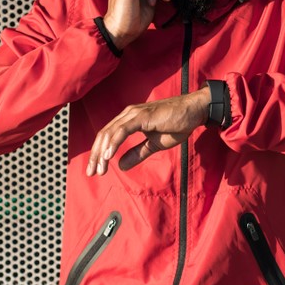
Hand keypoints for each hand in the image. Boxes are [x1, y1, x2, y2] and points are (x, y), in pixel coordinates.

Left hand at [87, 87, 210, 175]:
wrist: (193, 111)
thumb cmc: (176, 124)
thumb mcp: (154, 144)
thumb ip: (137, 154)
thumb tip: (121, 166)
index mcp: (129, 120)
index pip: (108, 136)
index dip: (99, 153)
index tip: (96, 170)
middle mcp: (128, 115)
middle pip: (104, 135)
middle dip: (95, 155)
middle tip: (91, 173)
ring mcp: (134, 114)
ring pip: (110, 133)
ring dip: (102, 152)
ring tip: (100, 168)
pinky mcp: (142, 116)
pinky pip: (123, 130)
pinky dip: (114, 143)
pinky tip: (108, 156)